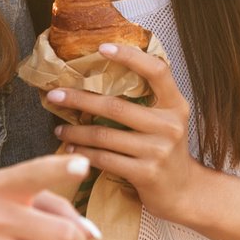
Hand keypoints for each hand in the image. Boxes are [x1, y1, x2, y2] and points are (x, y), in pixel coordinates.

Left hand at [47, 43, 208, 223]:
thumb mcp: (167, 120)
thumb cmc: (167, 150)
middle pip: (116, 106)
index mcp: (176, 104)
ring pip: (105, 135)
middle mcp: (170, 125)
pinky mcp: (146, 173)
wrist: (184, 192)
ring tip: (59, 130)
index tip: (102, 47)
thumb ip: (147, 101)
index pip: (157, 70)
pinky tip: (71, 152)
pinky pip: (105, 159)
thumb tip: (100, 78)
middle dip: (79, 99)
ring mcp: (159, 150)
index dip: (130, 56)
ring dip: (76, 132)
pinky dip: (84, 155)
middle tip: (54, 95)